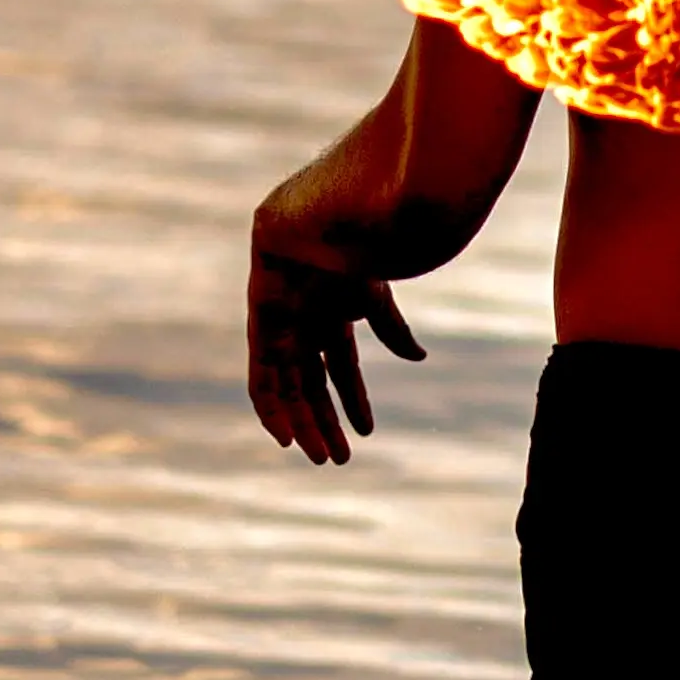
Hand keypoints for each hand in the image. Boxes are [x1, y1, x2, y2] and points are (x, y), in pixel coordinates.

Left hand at [247, 225, 425, 466]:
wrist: (319, 218)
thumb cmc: (354, 245)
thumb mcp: (377, 297)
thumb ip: (392, 330)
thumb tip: (419, 359)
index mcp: (334, 317)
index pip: (342, 370)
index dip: (354, 402)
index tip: (367, 433)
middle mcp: (306, 327)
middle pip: (312, 387)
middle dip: (325, 423)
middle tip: (339, 461)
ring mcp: (282, 329)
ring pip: (289, 390)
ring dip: (302, 424)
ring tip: (319, 457)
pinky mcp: (262, 330)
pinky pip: (260, 379)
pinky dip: (271, 409)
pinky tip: (284, 436)